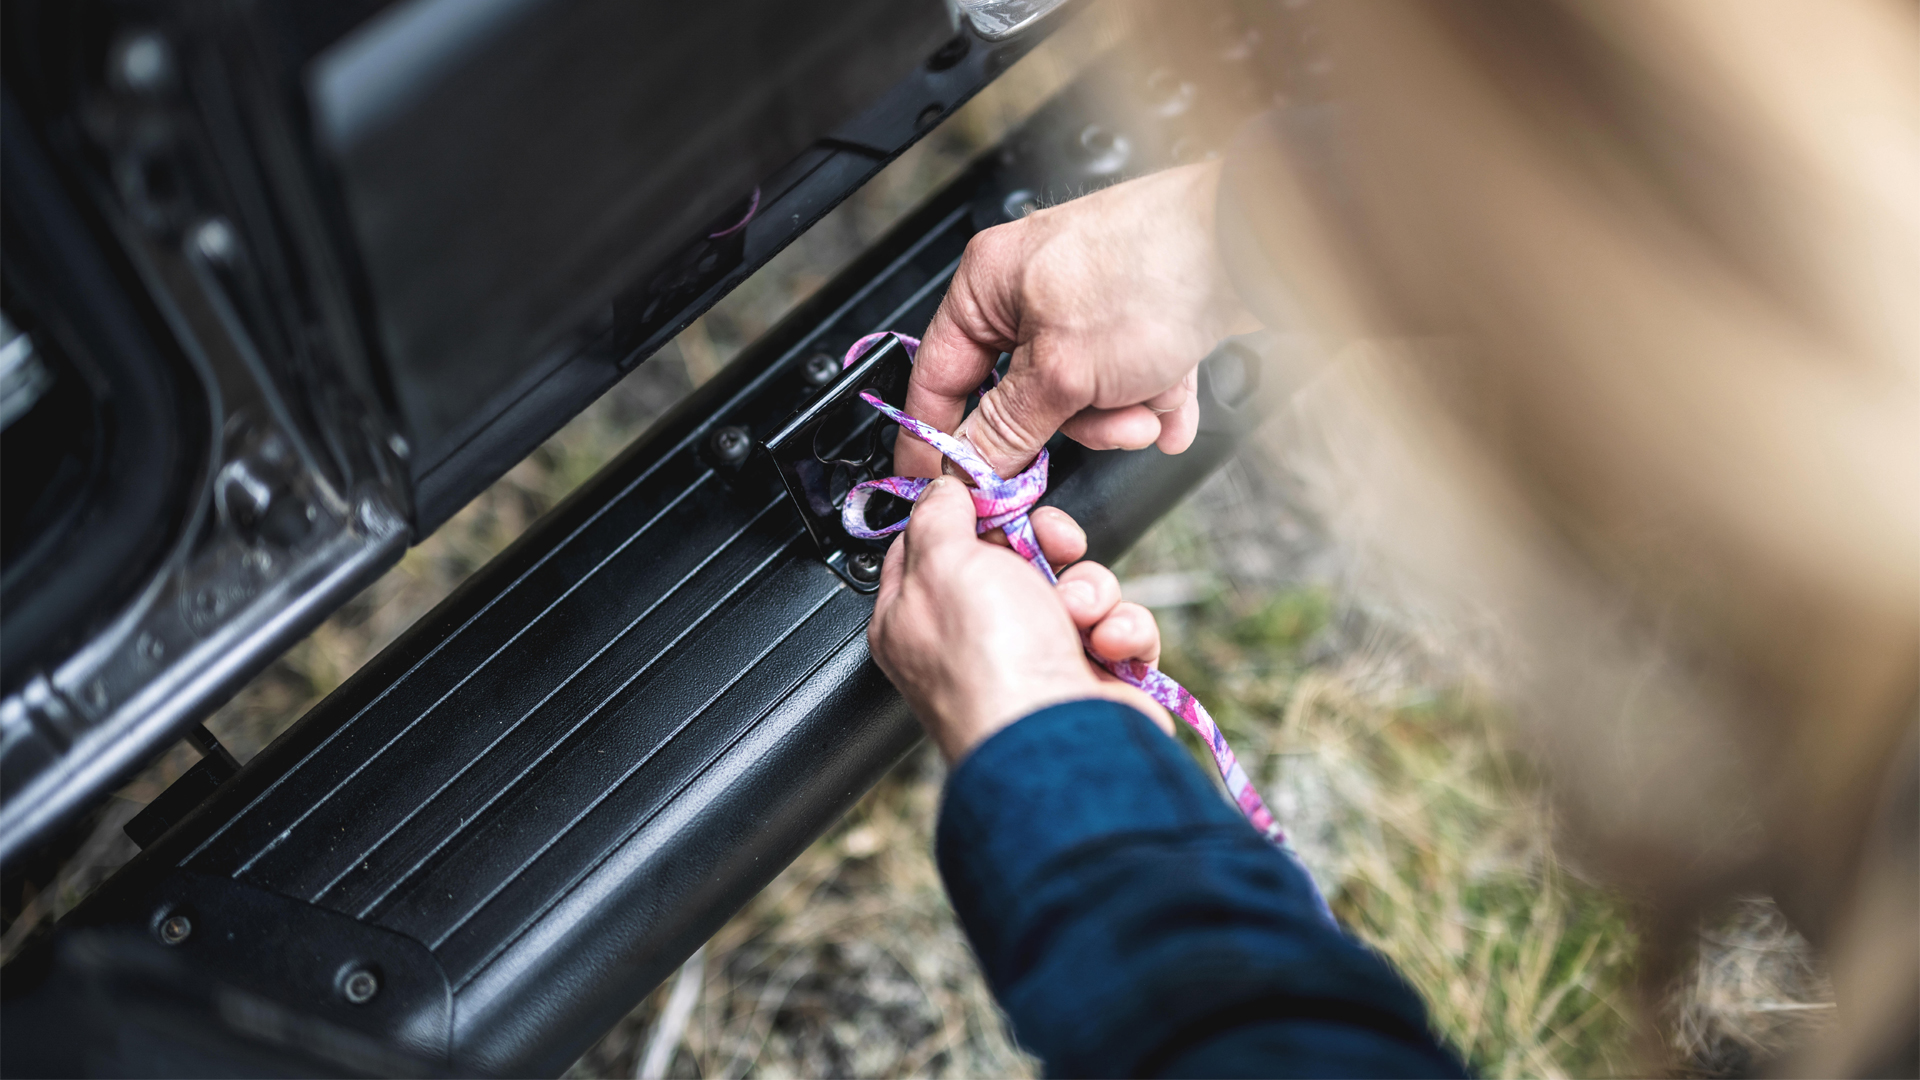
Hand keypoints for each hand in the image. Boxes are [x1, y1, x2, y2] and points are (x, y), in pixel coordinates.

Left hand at [868, 477, 1172, 762]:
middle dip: (1050, 545)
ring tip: (1081, 618)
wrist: (1060, 740)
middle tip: (1055, 548)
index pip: (937, 544)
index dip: (973, 513)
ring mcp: (1036, 660)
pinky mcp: (1092, 679)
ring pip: (1078, 587)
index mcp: (919, 615)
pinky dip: (1123, 631)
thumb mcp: (945, 561)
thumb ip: (938, 514)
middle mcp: (976, 638)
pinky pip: (1119, 628)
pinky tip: (1109, 647)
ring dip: (1092, 590)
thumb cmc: (992, 663)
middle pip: (1018, 557)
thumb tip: (942, 489)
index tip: (999, 497)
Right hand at [896, 161, 1258, 479]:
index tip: (948, 483)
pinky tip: (1173, 405)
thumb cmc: (1154, 270)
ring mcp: (1090, 301)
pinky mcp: (1140, 315)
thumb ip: (1007, 430)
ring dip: (1122, 412)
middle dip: (1072, 422)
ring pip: (1082, 395)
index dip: (939, 436)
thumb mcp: (1062, 373)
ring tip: (1151, 403)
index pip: (938, 374)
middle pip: (1021, 395)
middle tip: (1100, 426)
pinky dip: (1152, 399)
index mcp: (989, 283)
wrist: (1252, 244)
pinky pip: (1129, 382)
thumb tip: (970, 469)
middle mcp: (1033, 287)